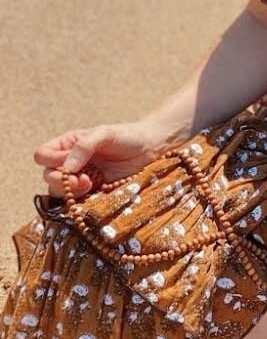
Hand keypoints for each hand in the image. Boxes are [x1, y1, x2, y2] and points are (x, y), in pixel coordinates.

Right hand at [34, 121, 165, 197]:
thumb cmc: (127, 137)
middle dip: (61, 180)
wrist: (151, 149)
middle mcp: (71, 163)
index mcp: (69, 145)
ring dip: (71, 192)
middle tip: (83, 179)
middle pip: (47, 177)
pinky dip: (80, 202)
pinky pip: (77, 204)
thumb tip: (66, 168)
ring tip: (91, 185)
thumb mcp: (104, 133)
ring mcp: (81, 180)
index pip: (43, 155)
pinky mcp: (93, 195)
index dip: (51, 160)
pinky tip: (95, 194)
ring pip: (59, 193)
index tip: (69, 161)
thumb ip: (84, 147)